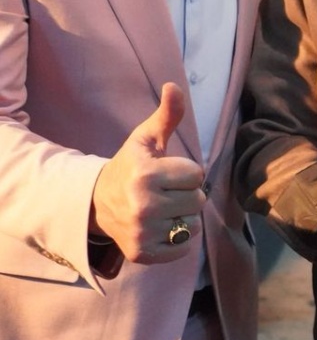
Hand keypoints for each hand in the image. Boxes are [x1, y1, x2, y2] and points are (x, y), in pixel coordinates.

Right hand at [91, 83, 205, 263]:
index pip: (197, 175)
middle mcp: (143, 206)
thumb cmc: (129, 167)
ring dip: (183, 216)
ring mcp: (142, 233)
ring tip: (162, 209)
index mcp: (145, 175)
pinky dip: (177, 239)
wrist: (96, 204)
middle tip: (165, 191)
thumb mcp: (145, 139)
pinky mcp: (142, 253)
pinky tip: (160, 226)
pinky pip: (184, 247)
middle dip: (187, 193)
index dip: (187, 172)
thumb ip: (167, 114)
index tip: (167, 172)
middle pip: (198, 200)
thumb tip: (174, 86)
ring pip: (193, 224)